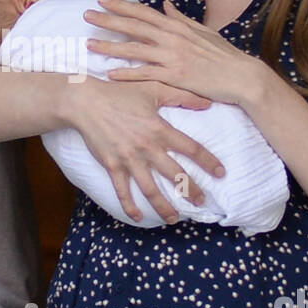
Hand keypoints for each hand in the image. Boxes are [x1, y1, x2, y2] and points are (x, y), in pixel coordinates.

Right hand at [65, 74, 224, 223]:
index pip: (191, 149)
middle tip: (202, 201)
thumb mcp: (153, 88)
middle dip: (191, 190)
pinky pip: (122, 190)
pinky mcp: (112, 165)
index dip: (208, 162)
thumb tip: (208, 103)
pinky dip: (130, 205)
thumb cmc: (120, 92)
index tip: (220, 173)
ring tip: (174, 219)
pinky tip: (138, 217)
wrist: (86, 102)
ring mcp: (128, 159)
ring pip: (150, 189)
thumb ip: (182, 96)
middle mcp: (147, 148)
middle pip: (175, 174)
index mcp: (159, 129)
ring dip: (164, 206)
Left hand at [85, 0, 266, 106]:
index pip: (144, 12)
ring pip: (135, 50)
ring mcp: (173, 57)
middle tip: (87, 15)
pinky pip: (146, 74)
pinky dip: (128, 73)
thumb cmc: (224, 55)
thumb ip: (181, 19)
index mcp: (178, 26)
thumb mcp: (203, 31)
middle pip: (134, 27)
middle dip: (109, 20)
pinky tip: (111, 74)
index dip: (122, 6)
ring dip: (111, 46)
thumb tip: (166, 5)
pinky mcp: (175, 76)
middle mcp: (172, 38)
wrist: (241, 76)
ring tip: (90, 44)